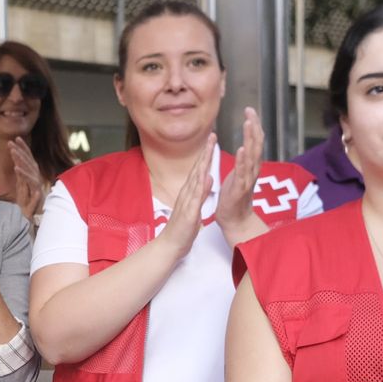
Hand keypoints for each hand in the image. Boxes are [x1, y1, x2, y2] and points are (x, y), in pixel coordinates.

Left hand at [8, 138, 47, 222]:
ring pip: (28, 167)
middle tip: (11, 142)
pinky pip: (29, 180)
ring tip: (13, 151)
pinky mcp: (36, 189)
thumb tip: (17, 163)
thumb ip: (21, 174)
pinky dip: (23, 173)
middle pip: (28, 159)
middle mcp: (36, 174)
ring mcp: (36, 181)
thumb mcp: (23, 185)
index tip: (16, 138)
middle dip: (19, 150)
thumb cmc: (30, 199)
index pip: (28, 157)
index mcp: (33, 172)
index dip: (23, 147)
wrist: (37, 213)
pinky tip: (16, 167)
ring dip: (20, 158)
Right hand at [155, 134, 217, 257]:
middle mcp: (187, 194)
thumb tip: (207, 177)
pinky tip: (205, 177)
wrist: (170, 246)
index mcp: (190, 192)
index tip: (212, 140)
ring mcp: (186, 202)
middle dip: (205, 152)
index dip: (206, 155)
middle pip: (197, 169)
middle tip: (212, 136)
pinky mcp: (188, 213)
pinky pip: (195, 198)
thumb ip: (200, 193)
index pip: (199, 170)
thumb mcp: (194, 208)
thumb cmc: (182, 229)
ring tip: (209, 149)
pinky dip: (200, 187)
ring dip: (202, 164)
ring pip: (195, 179)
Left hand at [215, 107, 264, 242]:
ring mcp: (247, 178)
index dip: (254, 125)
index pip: (255, 141)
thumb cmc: (234, 196)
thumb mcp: (239, 173)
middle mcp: (253, 169)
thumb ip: (244, 159)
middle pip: (256, 144)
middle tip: (250, 111)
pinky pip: (242, 172)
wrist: (234, 219)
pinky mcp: (240, 188)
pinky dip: (243, 160)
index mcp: (251, 165)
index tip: (249, 110)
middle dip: (254, 126)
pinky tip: (242, 149)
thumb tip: (247, 144)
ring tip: (248, 124)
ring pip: (252, 155)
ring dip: (250, 138)